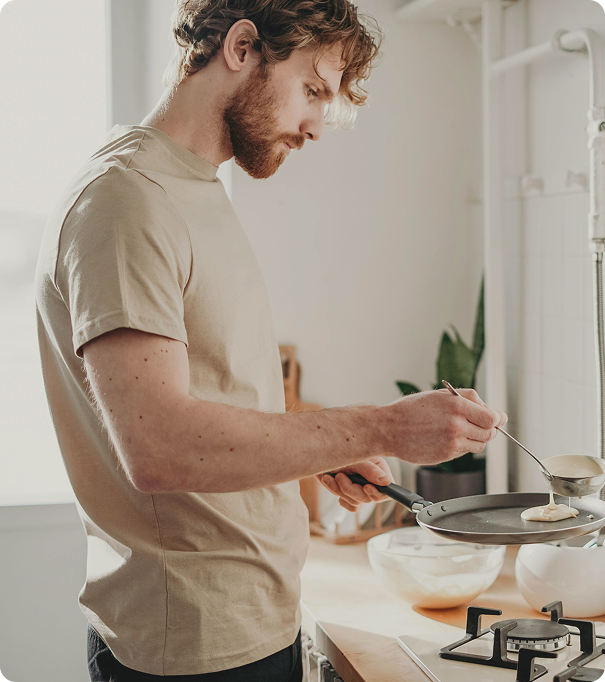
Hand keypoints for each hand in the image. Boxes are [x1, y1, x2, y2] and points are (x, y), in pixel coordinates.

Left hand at [316, 457, 393, 511]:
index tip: (366, 486)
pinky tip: (331, 483)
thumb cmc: (337, 449)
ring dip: (340, 491)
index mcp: (378, 468)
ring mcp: (361, 488)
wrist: (317, 453)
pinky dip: (339, 496)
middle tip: (339, 476)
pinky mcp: (350, 494)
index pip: (388, 488)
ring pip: (357, 503)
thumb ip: (370, 470)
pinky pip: (350, 506)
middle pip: (369, 498)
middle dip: (351, 489)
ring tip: (329, 477)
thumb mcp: (354, 458)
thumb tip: (387, 482)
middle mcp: (372, 480)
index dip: (378, 492)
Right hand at [381, 388, 507, 466]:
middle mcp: (458, 425)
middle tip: (477, 424)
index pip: (492, 417)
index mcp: (458, 406)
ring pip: (479, 444)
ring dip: (475, 438)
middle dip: (487, 429)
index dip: (497, 419)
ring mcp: (453, 442)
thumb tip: (490, 409)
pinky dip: (461, 446)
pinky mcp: (447, 455)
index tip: (498, 418)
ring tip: (458, 430)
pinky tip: (446, 438)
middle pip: (489, 433)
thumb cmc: (410, 410)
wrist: (389, 429)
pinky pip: (464, 452)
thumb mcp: (440, 395)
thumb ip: (467, 399)